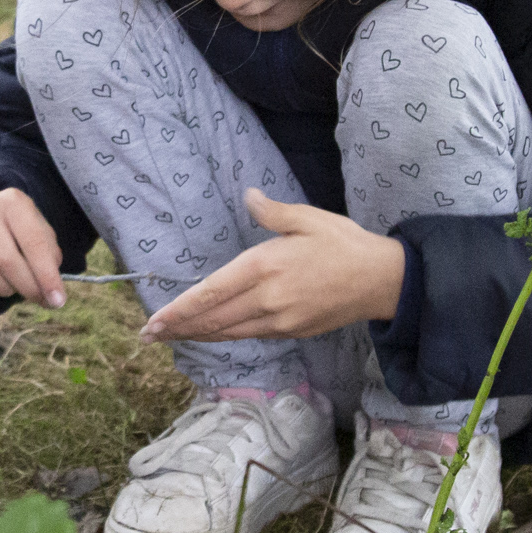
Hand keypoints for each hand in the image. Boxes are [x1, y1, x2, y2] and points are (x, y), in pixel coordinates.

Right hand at [0, 189, 66, 306]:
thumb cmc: (20, 230)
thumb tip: (51, 294)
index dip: (47, 275)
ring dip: (3, 289)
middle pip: (5, 260)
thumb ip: (49, 259)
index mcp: (11, 201)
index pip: (33, 242)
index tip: (57, 300)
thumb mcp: (41, 234)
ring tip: (13, 287)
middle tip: (38, 299)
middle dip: (26, 287)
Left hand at [142, 190, 405, 344]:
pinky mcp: (291, 332)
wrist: (382, 280)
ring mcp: (280, 320)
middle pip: (213, 319)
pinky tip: (211, 332)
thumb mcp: (307, 218)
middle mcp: (267, 299)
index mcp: (265, 266)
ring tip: (171, 336)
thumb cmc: (344, 244)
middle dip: (179, 327)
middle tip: (149, 335)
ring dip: (197, 335)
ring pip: (228, 332)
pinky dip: (224, 335)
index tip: (155, 320)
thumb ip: (271, 212)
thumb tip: (249, 196)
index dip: (180, 309)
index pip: (211, 293)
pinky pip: (249, 334)